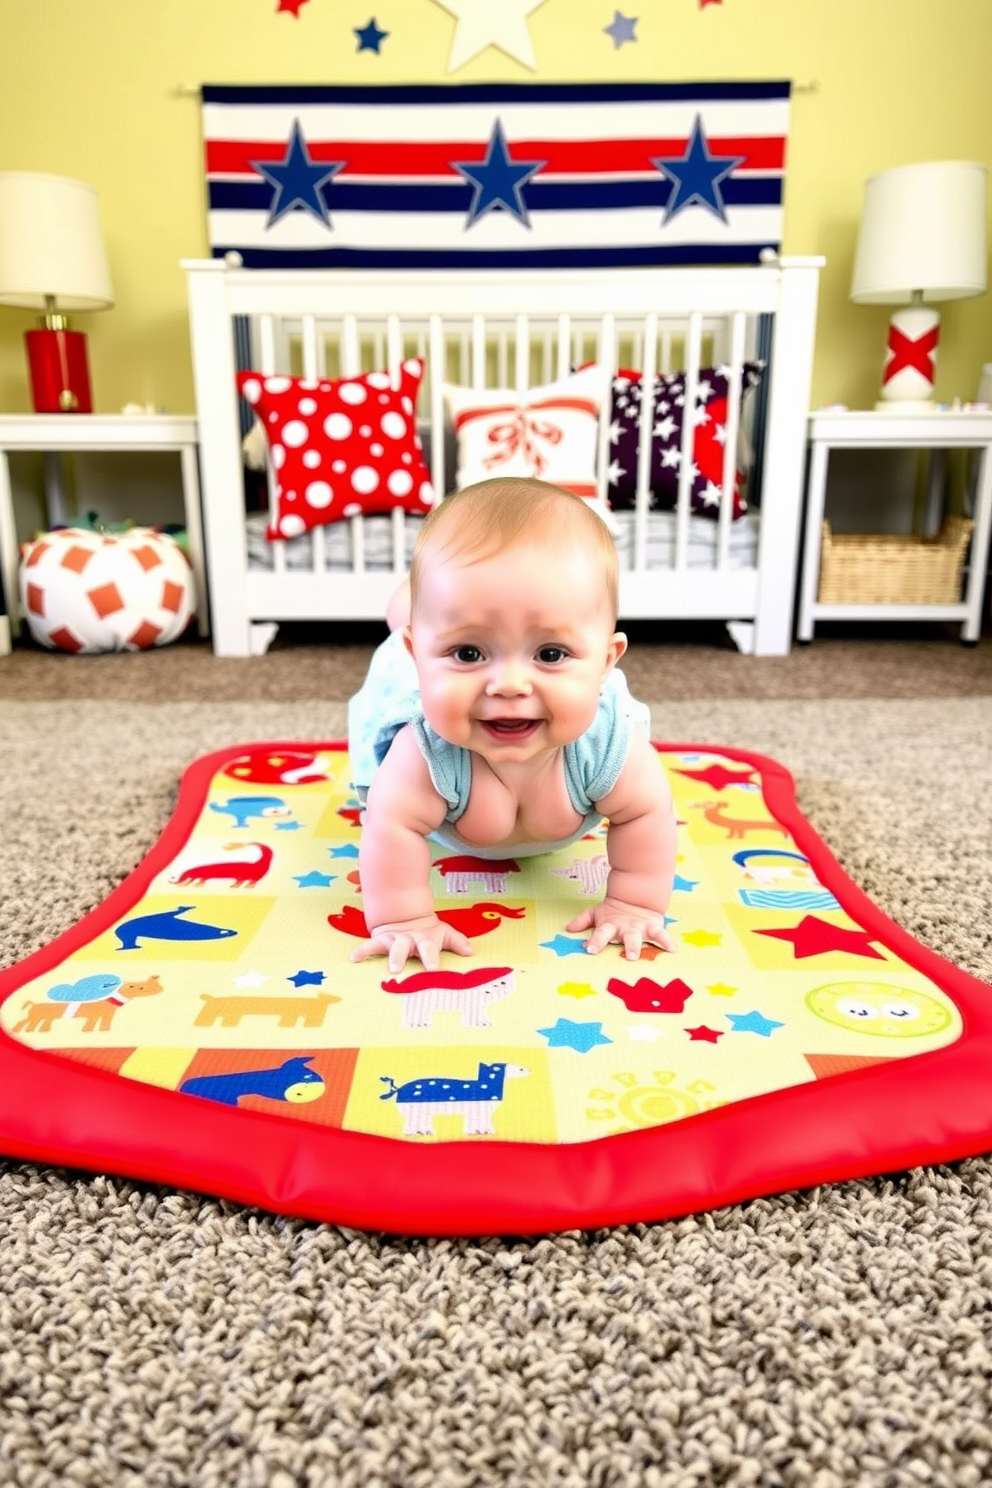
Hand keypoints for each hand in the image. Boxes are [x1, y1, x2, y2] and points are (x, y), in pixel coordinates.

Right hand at [349, 914, 473, 972]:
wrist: (406, 912)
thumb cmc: (428, 930)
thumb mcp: (443, 933)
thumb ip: (457, 942)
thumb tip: (471, 951)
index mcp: (424, 940)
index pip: (428, 950)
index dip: (431, 959)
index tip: (432, 969)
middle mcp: (408, 940)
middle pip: (404, 948)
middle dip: (401, 957)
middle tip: (397, 969)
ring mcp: (393, 940)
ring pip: (388, 947)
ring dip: (384, 956)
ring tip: (380, 967)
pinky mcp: (381, 940)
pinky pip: (369, 945)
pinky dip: (362, 951)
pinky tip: (353, 958)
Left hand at [566, 897, 674, 959]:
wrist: (636, 895)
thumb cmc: (613, 911)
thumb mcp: (596, 913)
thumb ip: (582, 920)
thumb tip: (568, 928)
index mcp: (610, 925)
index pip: (601, 933)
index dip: (595, 941)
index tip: (589, 950)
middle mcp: (625, 928)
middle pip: (625, 937)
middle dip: (626, 946)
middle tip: (628, 957)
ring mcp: (639, 928)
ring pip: (640, 937)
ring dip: (639, 946)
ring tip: (639, 956)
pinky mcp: (653, 927)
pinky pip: (661, 934)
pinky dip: (666, 941)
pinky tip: (672, 949)